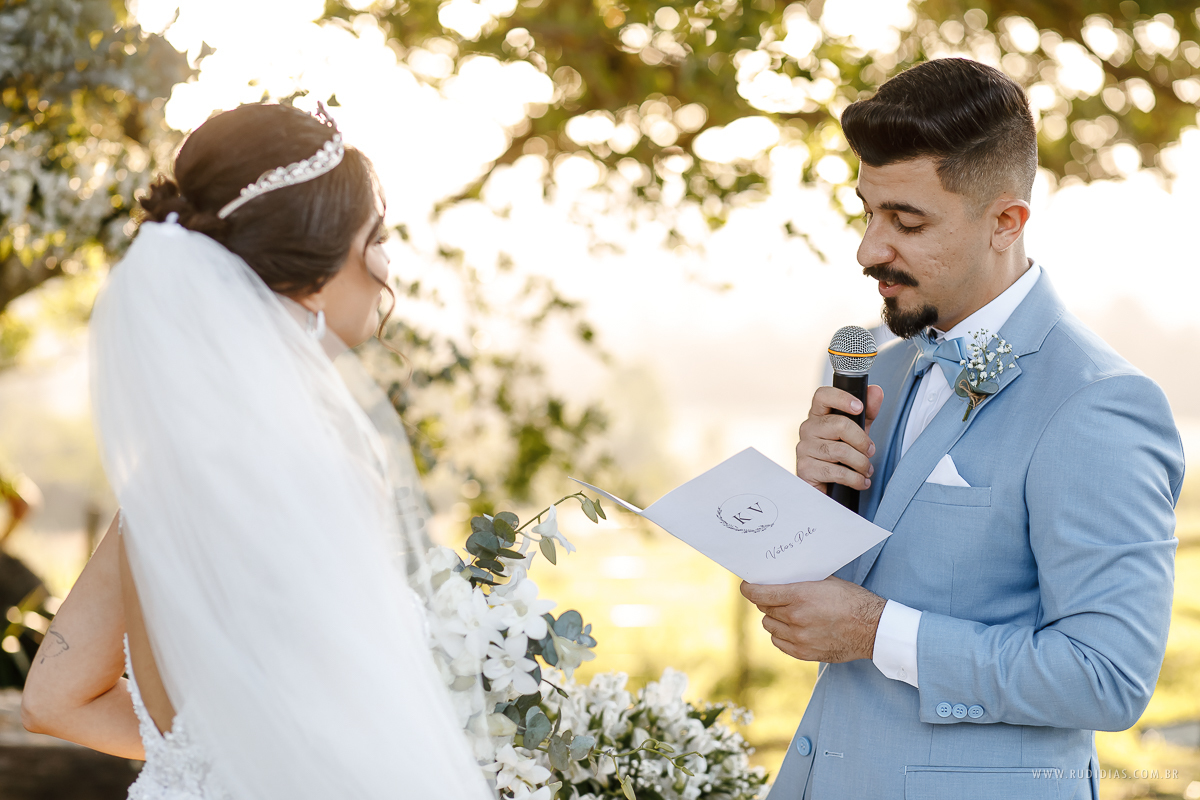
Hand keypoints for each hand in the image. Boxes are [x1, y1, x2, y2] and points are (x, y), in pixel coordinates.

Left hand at [741, 577, 886, 662]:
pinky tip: (793, 629)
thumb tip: (780, 579)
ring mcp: (799, 638)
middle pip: (764, 609)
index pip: (759, 594)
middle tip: (776, 597)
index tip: (746, 586)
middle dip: (767, 601)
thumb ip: (801, 582)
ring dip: (775, 618)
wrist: (872, 629)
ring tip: (788, 614)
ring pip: (770, 626)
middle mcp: (795, 618)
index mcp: (799, 596)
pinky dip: (781, 635)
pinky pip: (779, 642)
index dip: (749, 589)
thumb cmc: (852, 600)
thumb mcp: (827, 582)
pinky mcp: (804, 653)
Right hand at [795, 384, 883, 493]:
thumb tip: (876, 391)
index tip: (859, 407)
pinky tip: (860, 481)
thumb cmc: (841, 456)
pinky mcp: (805, 469)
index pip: (822, 395)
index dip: (841, 398)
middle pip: (839, 424)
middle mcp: (808, 428)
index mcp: (819, 415)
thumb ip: (867, 412)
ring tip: (866, 470)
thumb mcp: (858, 432)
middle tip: (870, 451)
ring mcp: (804, 448)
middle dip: (862, 440)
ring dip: (861, 463)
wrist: (827, 487)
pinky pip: (836, 472)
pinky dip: (854, 479)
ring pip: (840, 451)